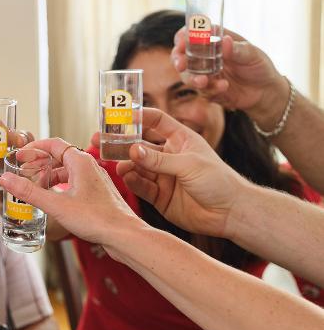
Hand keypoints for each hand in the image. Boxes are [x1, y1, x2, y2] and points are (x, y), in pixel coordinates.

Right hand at [0, 139, 139, 247]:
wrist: (124, 236)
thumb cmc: (97, 219)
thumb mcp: (56, 204)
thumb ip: (29, 192)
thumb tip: (6, 179)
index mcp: (81, 162)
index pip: (53, 144)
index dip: (34, 148)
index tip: (19, 155)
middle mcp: (89, 167)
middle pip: (59, 157)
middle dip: (39, 163)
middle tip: (23, 171)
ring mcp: (94, 180)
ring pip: (67, 171)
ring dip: (49, 175)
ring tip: (34, 186)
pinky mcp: (97, 194)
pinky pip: (74, 183)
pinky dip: (59, 186)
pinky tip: (52, 199)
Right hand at [114, 108, 247, 238]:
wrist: (231, 213)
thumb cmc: (219, 181)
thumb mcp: (189, 164)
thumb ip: (159, 159)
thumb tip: (132, 150)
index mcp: (180, 139)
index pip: (156, 121)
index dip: (138, 117)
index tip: (120, 116)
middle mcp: (169, 156)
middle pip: (139, 144)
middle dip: (119, 141)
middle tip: (99, 139)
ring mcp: (163, 175)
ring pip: (136, 166)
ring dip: (124, 163)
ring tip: (114, 163)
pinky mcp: (159, 195)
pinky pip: (141, 185)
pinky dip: (132, 181)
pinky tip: (127, 177)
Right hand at [171, 28, 288, 127]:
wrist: (266, 92)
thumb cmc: (260, 66)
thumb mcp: (254, 55)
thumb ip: (238, 49)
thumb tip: (224, 41)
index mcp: (214, 41)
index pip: (192, 34)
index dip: (183, 37)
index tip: (182, 42)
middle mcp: (205, 57)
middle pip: (182, 55)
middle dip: (178, 59)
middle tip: (181, 65)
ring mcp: (205, 74)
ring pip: (187, 75)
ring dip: (192, 78)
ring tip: (203, 82)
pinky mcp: (208, 90)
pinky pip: (202, 91)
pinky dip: (211, 89)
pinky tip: (224, 86)